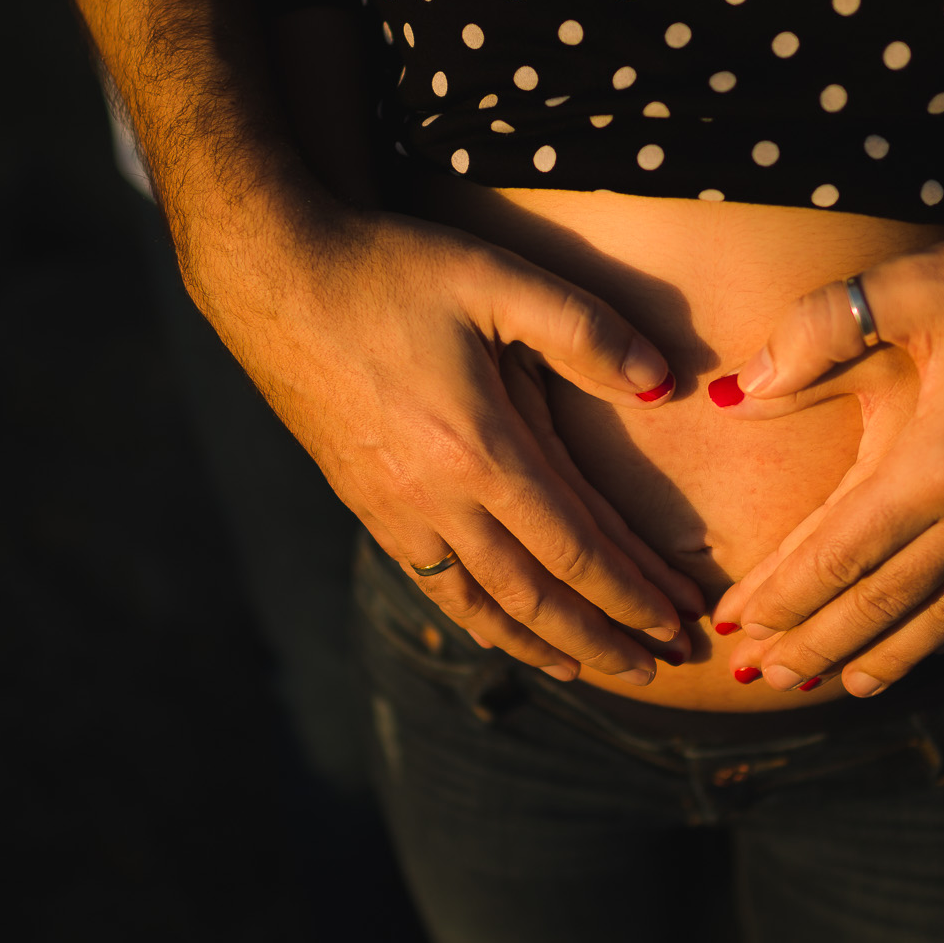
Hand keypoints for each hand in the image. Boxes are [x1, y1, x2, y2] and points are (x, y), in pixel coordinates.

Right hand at [188, 204, 703, 684]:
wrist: (271, 277)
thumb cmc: (388, 271)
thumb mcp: (496, 278)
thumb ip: (585, 329)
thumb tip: (660, 383)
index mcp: (479, 451)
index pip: (574, 548)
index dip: (629, 593)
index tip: (672, 622)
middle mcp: (436, 498)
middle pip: (534, 596)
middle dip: (600, 639)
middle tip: (654, 671)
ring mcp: (394, 509)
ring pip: (480, 605)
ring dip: (542, 645)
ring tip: (588, 671)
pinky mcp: (365, 504)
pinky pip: (431, 584)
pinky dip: (475, 620)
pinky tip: (499, 635)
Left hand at [707, 192, 943, 695]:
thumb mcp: (914, 284)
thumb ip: (818, 334)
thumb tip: (741, 391)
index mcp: (941, 462)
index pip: (839, 554)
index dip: (781, 595)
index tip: (733, 625)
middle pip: (882, 604)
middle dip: (815, 644)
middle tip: (760, 676)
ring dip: (880, 655)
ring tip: (829, 685)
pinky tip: (928, 646)